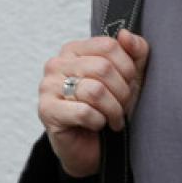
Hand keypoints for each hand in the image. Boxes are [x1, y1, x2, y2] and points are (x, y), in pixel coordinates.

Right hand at [37, 29, 150, 177]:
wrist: (91, 148)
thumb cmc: (109, 108)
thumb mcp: (130, 77)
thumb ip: (135, 51)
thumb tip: (125, 34)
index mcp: (75, 50)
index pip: (109, 45)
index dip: (127, 68)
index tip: (129, 84)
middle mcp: (57, 63)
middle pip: (103, 68)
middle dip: (122, 92)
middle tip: (122, 106)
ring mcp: (48, 86)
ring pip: (94, 91)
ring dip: (112, 109)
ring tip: (113, 118)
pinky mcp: (47, 111)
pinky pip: (84, 112)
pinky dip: (98, 121)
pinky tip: (97, 125)